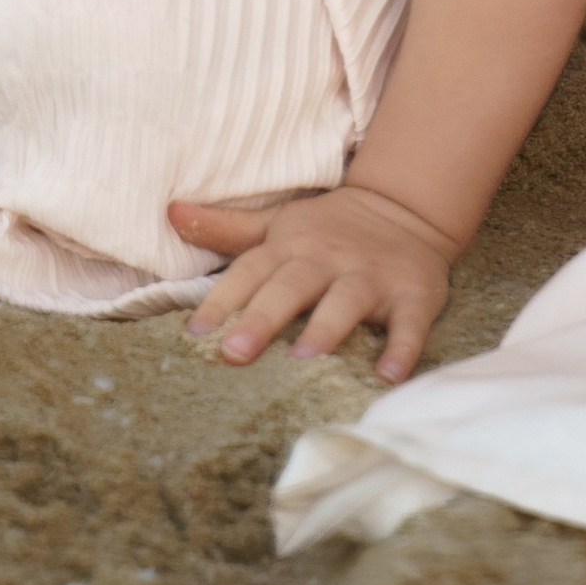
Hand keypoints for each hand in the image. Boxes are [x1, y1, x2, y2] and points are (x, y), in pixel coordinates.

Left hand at [172, 179, 457, 384]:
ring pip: (347, 301)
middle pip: (292, 285)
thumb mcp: (280, 224)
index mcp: (292, 245)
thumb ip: (229, 228)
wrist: (407, 208)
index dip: (221, 300)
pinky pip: (409, 323)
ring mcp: (372, 276)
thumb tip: (172, 213)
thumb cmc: (329, 230)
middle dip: (263, 317)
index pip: (250, 270)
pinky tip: (388, 376)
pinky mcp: (413, 294)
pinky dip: (403, 349)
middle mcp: (328, 258)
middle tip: (234, 353)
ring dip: (326, 328)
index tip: (193, 334)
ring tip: (304, 359)